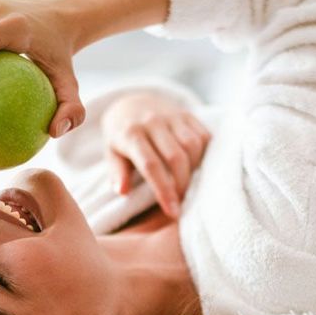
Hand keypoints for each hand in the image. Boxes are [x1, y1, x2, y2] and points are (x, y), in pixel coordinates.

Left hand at [100, 92, 211, 217]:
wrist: (131, 102)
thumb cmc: (121, 136)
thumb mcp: (111, 152)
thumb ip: (117, 172)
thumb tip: (122, 191)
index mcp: (130, 134)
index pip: (150, 166)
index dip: (164, 191)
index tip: (172, 212)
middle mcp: (152, 122)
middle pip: (176, 158)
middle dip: (182, 184)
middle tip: (181, 200)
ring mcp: (171, 115)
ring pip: (193, 146)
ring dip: (194, 169)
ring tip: (186, 181)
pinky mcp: (187, 114)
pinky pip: (203, 135)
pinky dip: (204, 154)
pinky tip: (195, 165)